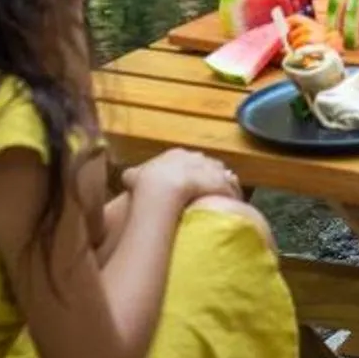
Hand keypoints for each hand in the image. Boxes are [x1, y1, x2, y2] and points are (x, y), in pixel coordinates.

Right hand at [125, 148, 239, 211]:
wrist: (162, 189)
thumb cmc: (145, 183)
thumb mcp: (134, 175)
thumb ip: (133, 175)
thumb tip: (127, 176)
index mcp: (176, 154)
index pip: (187, 159)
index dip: (190, 169)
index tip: (190, 179)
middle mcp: (195, 158)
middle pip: (206, 164)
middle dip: (208, 174)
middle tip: (208, 188)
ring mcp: (208, 169)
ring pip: (220, 174)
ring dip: (222, 183)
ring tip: (222, 196)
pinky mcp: (219, 182)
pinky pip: (228, 188)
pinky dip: (230, 194)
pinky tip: (230, 203)